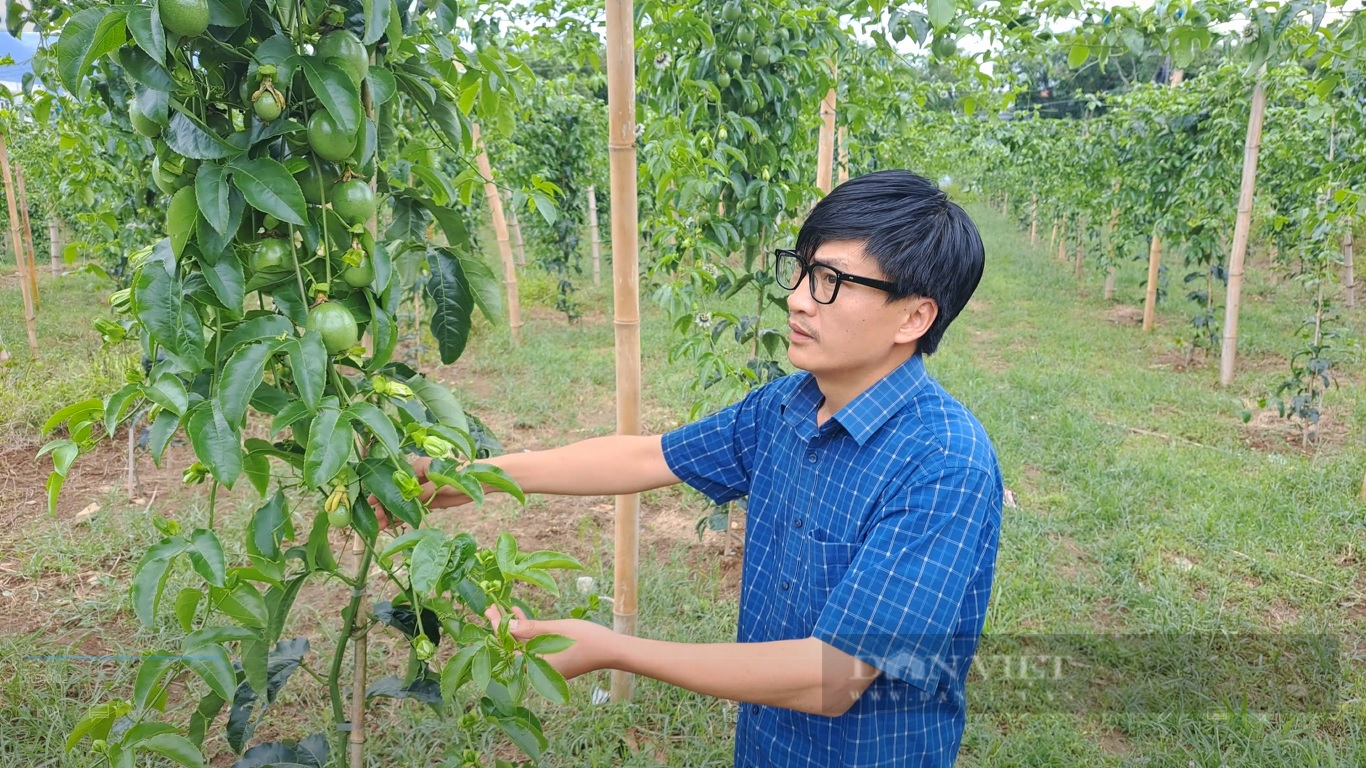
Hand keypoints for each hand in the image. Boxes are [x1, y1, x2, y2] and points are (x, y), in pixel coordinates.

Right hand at [371, 455, 476, 529]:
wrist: (481, 481)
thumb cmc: (461, 475)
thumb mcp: (439, 481)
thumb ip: (423, 491)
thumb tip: (405, 501)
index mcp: (418, 466)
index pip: (395, 479)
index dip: (383, 491)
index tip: (372, 502)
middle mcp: (418, 477)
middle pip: (397, 492)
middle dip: (385, 505)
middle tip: (375, 518)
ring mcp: (424, 490)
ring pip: (404, 502)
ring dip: (393, 513)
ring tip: (380, 526)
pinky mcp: (431, 500)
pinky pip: (415, 509)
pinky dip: (405, 516)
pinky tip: (393, 525)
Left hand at [484, 605, 617, 679]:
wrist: (612, 650)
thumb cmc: (587, 638)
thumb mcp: (557, 629)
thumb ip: (530, 628)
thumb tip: (505, 625)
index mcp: (537, 666)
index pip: (508, 647)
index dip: (497, 627)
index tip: (491, 610)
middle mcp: (539, 671)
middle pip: (513, 647)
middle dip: (502, 627)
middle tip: (492, 607)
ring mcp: (546, 668)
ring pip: (523, 646)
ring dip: (515, 628)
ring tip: (504, 609)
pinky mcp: (553, 662)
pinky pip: (533, 647)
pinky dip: (528, 633)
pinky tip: (522, 616)